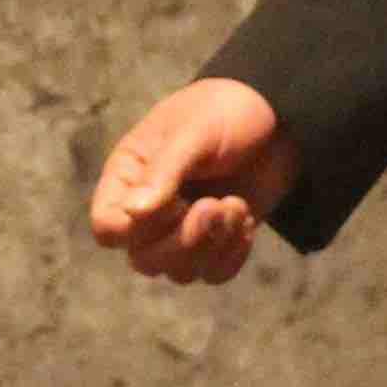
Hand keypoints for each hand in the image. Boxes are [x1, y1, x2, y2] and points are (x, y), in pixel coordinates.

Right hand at [88, 79, 301, 286]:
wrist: (279, 116)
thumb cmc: (226, 112)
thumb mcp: (194, 132)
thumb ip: (164, 171)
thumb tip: (132, 213)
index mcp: (128, 177)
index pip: (108, 229)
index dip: (138, 229)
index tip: (176, 200)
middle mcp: (148, 210)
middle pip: (144, 260)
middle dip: (185, 240)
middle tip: (217, 204)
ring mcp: (182, 228)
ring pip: (178, 272)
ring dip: (214, 245)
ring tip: (237, 206)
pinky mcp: (216, 240)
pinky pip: (212, 274)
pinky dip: (232, 256)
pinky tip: (246, 221)